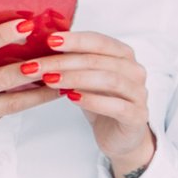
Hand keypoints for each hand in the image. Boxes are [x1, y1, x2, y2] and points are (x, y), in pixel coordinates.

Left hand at [21, 28, 158, 177]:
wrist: (120, 136)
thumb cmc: (101, 101)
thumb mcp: (85, 78)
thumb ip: (72, 62)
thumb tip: (41, 46)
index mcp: (124, 56)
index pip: (100, 41)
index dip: (75, 40)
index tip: (49, 41)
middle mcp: (135, 71)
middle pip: (100, 60)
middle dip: (65, 62)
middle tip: (38, 66)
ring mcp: (139, 94)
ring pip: (110, 80)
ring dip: (76, 78)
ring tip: (51, 81)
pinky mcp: (138, 116)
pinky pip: (117, 106)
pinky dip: (93, 101)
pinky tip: (72, 98)